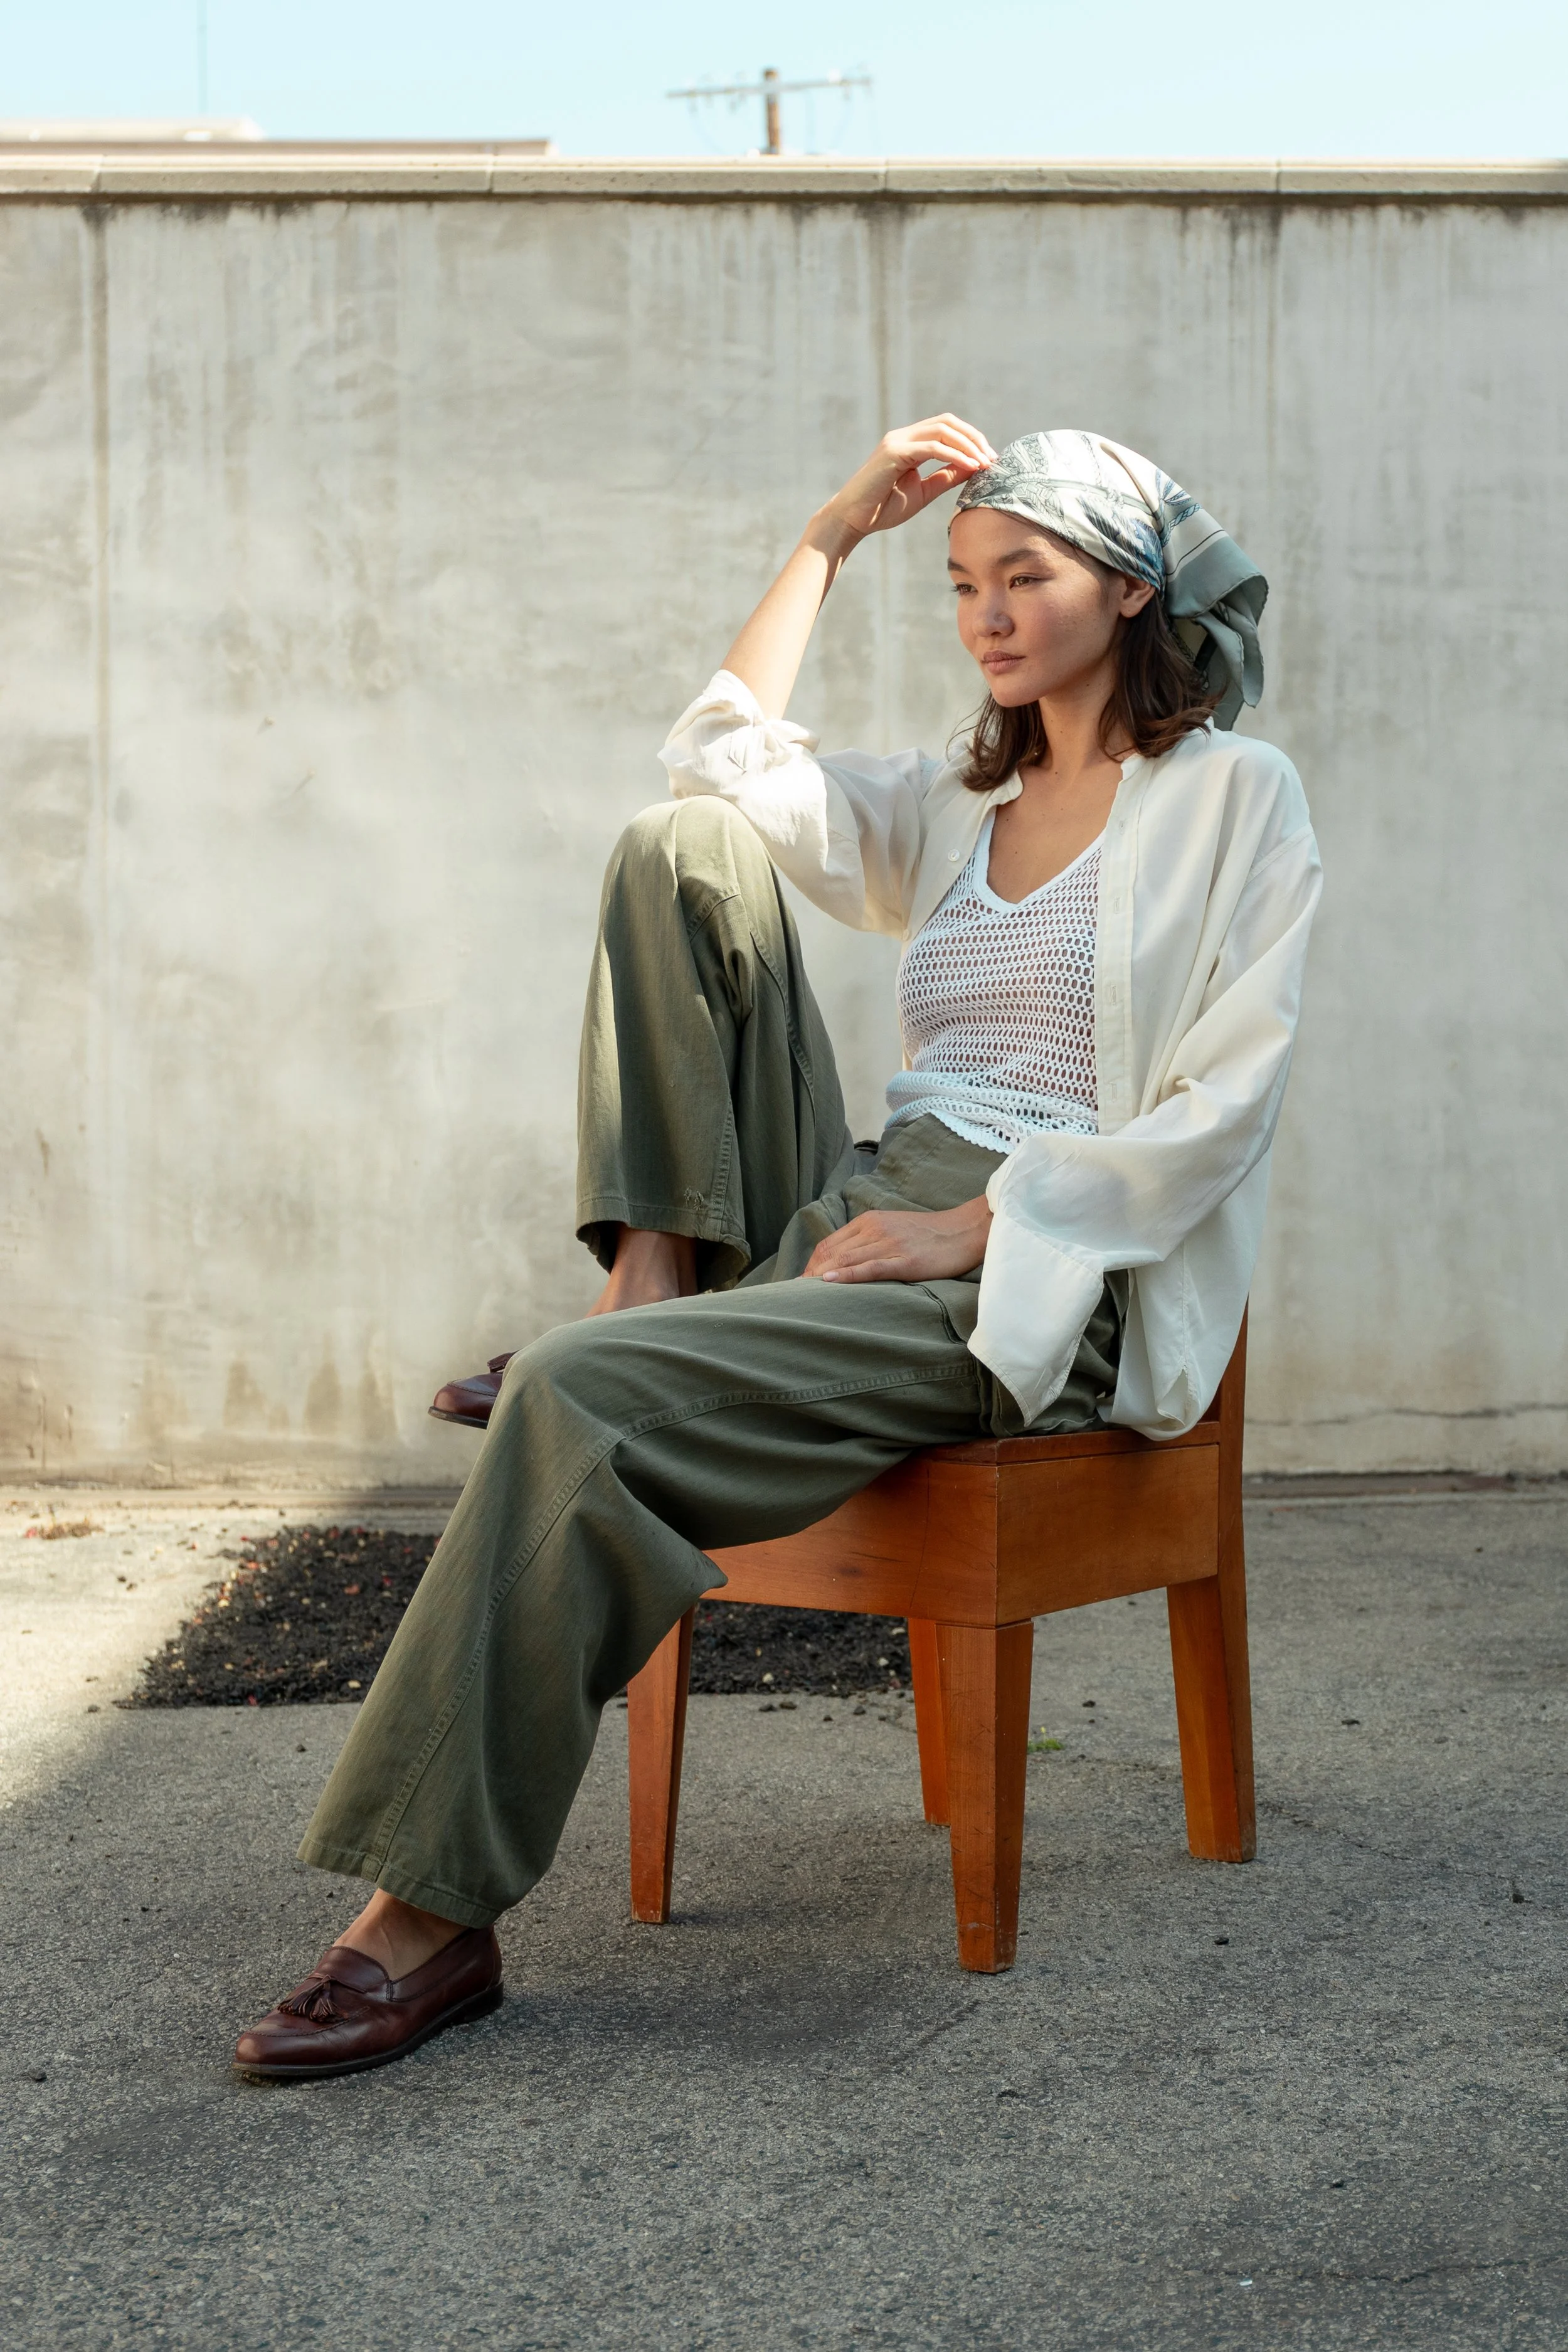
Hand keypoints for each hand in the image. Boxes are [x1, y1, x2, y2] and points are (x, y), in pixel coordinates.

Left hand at [804, 1195, 993, 1284]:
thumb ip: (870, 1241)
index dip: (811, 1265)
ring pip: (846, 1259)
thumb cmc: (931, 1235)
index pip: (829, 1244)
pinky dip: (848, 1274)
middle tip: (793, 1297)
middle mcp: (875, 1229)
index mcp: (870, 1222)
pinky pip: (871, 1267)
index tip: (799, 1285)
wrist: (966, 1230)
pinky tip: (830, 1282)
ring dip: (820, 1277)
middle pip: (832, 1252)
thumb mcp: (894, 1230)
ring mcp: (889, 1244)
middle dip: (809, 1274)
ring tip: (801, 1296)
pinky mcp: (905, 1260)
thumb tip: (846, 1262)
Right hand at [821, 416, 997, 541]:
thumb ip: (946, 477)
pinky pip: (932, 447)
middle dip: (974, 438)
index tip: (989, 460)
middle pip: (948, 422)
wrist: (854, 519)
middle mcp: (904, 436)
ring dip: (968, 445)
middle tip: (992, 459)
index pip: (947, 428)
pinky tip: (970, 467)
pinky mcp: (894, 452)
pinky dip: (954, 455)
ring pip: (942, 430)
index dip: (971, 440)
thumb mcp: (924, 491)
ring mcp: (897, 441)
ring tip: (984, 463)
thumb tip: (975, 467)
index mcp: (910, 443)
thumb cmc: (884, 508)